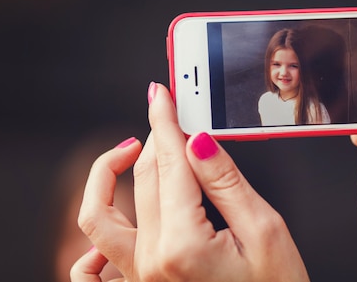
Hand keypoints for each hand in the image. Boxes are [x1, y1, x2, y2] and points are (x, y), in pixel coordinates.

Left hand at [71, 83, 308, 281]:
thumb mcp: (265, 230)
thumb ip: (225, 182)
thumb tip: (197, 140)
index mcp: (183, 245)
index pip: (170, 162)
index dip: (166, 121)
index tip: (161, 93)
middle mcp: (152, 263)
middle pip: (142, 179)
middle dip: (156, 138)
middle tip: (171, 114)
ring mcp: (140, 279)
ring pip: (103, 215)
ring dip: (109, 177)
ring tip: (131, 153)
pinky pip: (92, 271)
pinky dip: (91, 243)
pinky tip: (111, 220)